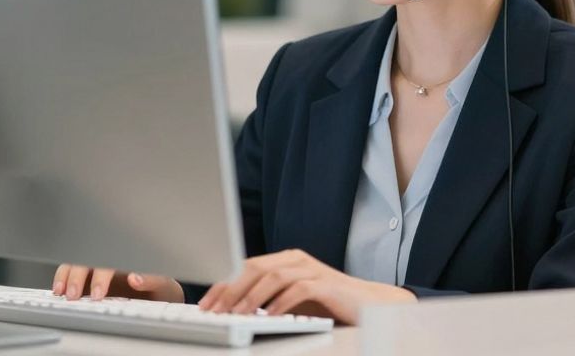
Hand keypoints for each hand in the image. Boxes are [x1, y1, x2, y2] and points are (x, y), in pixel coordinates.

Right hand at [52, 264, 183, 302]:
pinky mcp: (88, 275)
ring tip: (61, 293)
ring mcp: (98, 265)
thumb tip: (135, 277)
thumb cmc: (161, 287)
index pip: (110, 257)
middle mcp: (110, 256)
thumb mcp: (163, 284)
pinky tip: (58, 290)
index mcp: (128, 255)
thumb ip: (152, 279)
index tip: (99, 293)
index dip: (102, 275)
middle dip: (78, 276)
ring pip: (76, 261)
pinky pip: (71, 271)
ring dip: (65, 275)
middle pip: (88, 257)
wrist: (159, 295)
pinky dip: (62, 278)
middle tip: (74, 296)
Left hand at [198, 249, 415, 323]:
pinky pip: (297, 289)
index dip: (223, 284)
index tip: (206, 304)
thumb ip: (265, 298)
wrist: (368, 305)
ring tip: (236, 314)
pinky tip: (268, 316)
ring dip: (250, 297)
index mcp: (285, 259)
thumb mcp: (290, 300)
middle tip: (214, 310)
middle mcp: (296, 259)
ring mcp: (312, 269)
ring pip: (272, 276)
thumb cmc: (327, 305)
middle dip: (230, 289)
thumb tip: (230, 309)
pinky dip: (279, 303)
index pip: (245, 266)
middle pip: (255, 267)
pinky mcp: (326, 283)